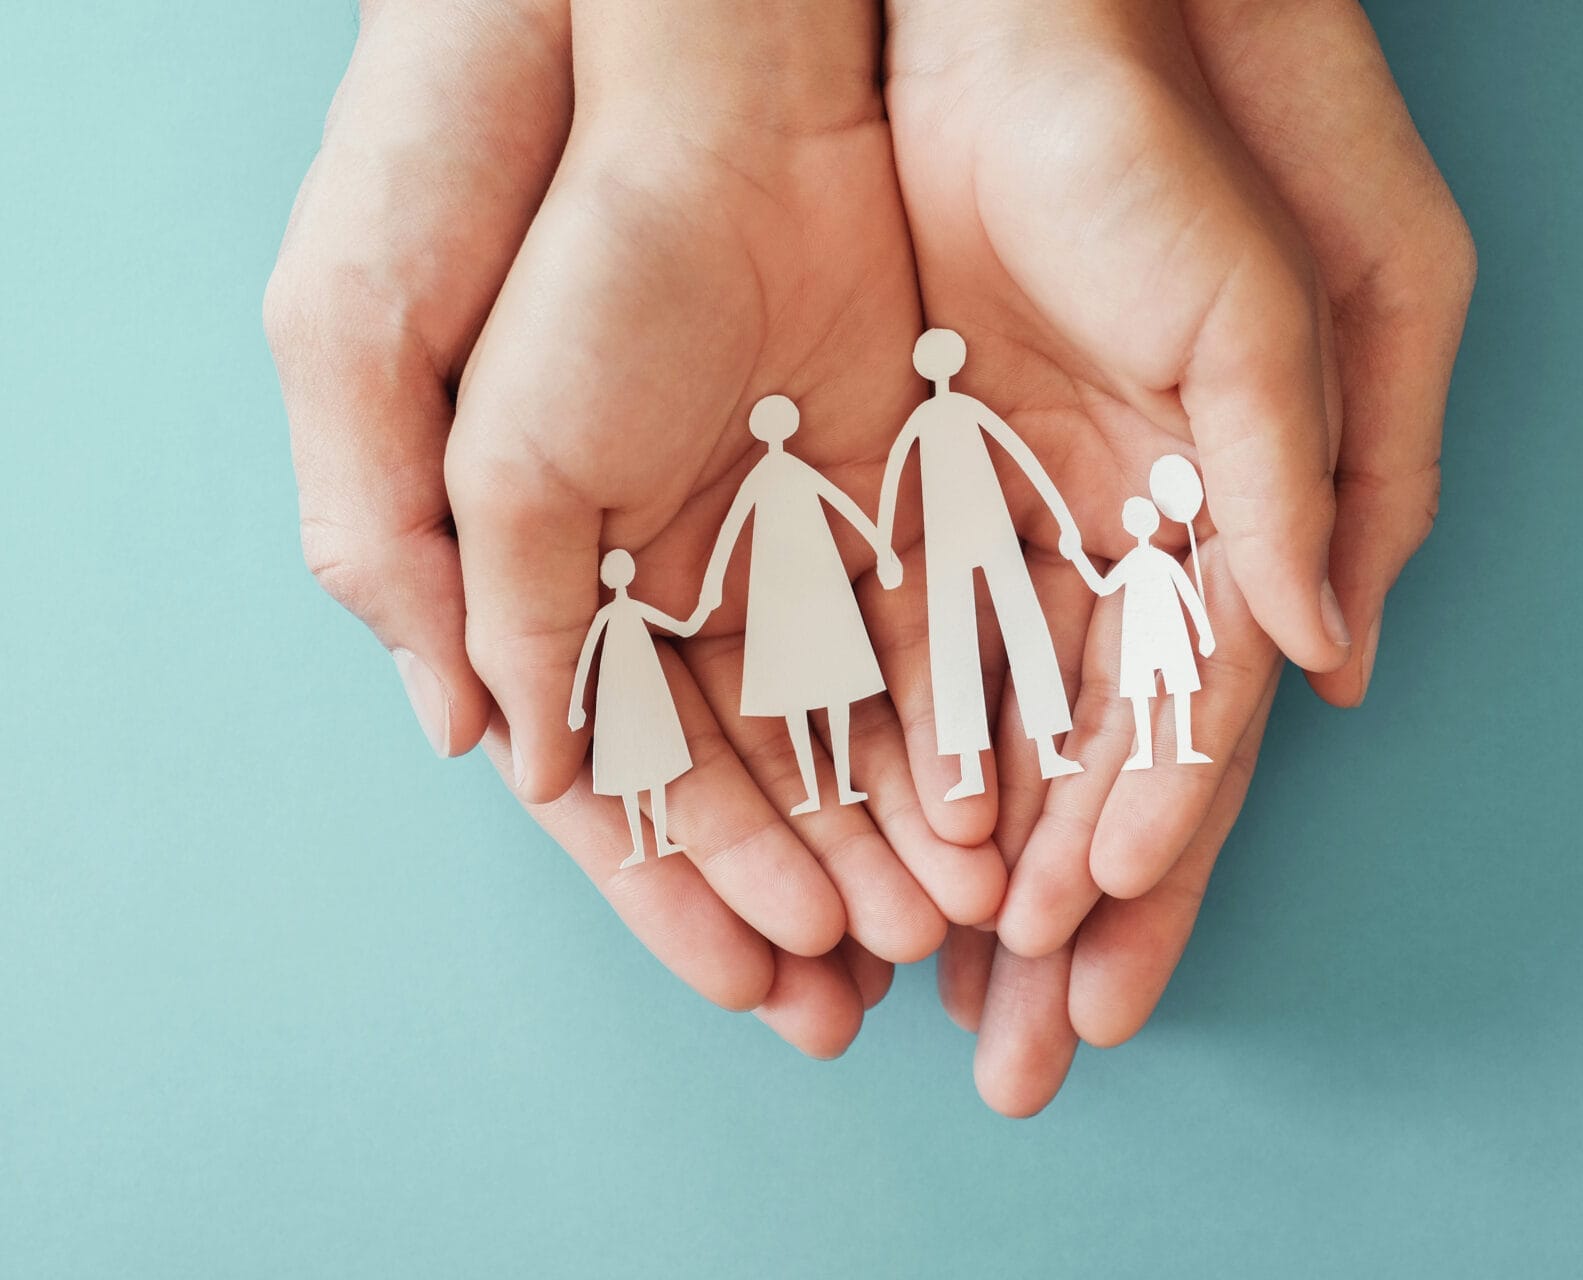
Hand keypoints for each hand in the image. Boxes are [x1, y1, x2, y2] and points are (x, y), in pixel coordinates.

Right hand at [267, 0, 933, 1060]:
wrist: (724, 123)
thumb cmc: (580, 267)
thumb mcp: (495, 445)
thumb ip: (486, 609)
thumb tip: (510, 763)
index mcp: (572, 603)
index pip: (628, 793)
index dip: (685, 894)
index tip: (754, 984)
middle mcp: (685, 600)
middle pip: (748, 789)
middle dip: (803, 892)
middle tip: (860, 994)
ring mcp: (792, 557)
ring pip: (848, 735)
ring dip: (887, 835)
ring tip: (939, 931)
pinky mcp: (887, 504)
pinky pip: (926, 642)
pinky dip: (954, 730)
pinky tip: (990, 815)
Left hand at [886, 0, 1472, 1110]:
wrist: (1008, 53)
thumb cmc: (1158, 170)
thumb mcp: (1256, 322)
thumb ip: (1289, 490)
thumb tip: (1334, 658)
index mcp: (1215, 525)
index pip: (1189, 721)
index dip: (1155, 836)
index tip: (1101, 940)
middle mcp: (1114, 547)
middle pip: (1086, 758)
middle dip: (1057, 901)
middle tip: (1024, 1042)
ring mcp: (1012, 524)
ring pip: (985, 723)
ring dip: (961, 853)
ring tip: (927, 976)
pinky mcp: (909, 485)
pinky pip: (889, 636)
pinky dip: (873, 736)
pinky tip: (853, 833)